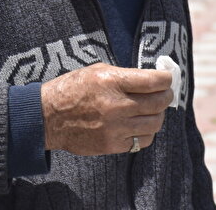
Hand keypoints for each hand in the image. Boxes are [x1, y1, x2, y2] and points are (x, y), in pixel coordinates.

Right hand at [40, 63, 173, 155]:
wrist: (48, 117)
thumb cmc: (72, 89)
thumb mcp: (97, 71)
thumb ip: (124, 75)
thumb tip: (150, 79)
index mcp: (113, 81)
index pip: (155, 81)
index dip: (166, 78)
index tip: (166, 77)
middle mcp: (117, 105)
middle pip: (159, 102)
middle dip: (167, 95)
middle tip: (165, 93)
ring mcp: (115, 128)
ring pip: (155, 123)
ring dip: (158, 115)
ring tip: (152, 109)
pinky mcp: (112, 145)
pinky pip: (142, 140)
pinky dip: (146, 132)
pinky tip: (140, 124)